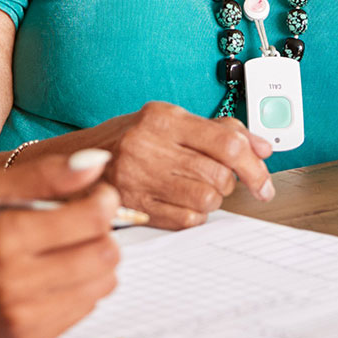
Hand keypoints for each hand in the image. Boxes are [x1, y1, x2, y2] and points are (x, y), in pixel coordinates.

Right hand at [0, 152, 120, 337]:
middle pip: (103, 256)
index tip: (98, 196)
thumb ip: (48, 174)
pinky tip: (52, 276)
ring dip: (93, 263)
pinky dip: (77, 291)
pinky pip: (81, 312)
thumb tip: (98, 164)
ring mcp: (21, 316)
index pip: (92, 220)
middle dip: (102, 234)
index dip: (104, 202)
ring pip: (100, 286)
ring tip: (67, 250)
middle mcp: (16, 281)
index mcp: (7, 236)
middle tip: (83, 223)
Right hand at [83, 101, 274, 228]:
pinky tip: (179, 203)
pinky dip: (193, 216)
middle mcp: (150, 145)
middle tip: (214, 178)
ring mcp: (139, 178)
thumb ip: (218, 131)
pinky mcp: (134, 206)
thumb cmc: (128, 141)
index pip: (227, 142)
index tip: (264, 181)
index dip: (255, 166)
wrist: (74, 163)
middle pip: (220, 175)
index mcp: (163, 118)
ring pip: (207, 200)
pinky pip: (187, 220)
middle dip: (227, 182)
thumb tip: (263, 148)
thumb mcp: (169, 123)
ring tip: (193, 189)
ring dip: (210, 200)